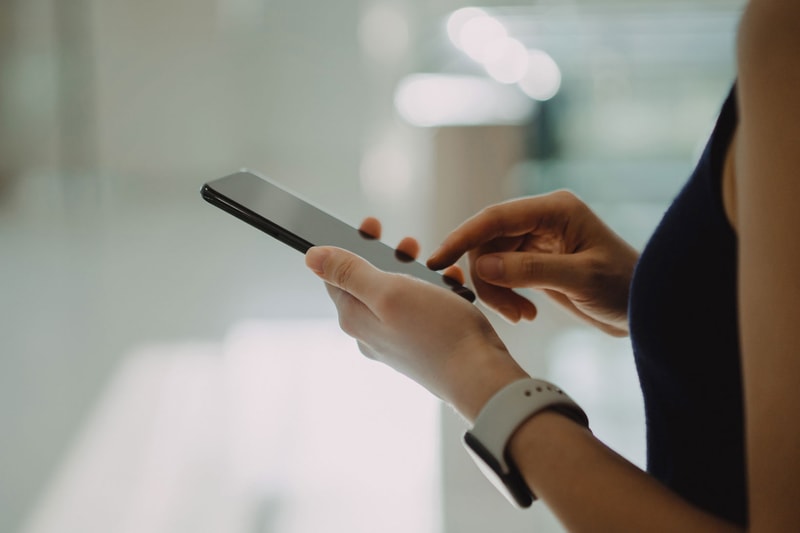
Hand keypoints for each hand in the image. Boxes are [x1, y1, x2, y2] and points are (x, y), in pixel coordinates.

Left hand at [305, 219, 528, 421]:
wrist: (480, 376)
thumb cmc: (438, 333)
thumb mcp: (389, 291)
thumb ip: (350, 273)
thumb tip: (311, 257)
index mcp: (355, 318)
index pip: (336, 275)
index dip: (349, 246)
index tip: (371, 225)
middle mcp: (370, 333)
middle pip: (367, 284)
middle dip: (387, 257)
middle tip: (408, 243)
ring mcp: (395, 342)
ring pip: (396, 295)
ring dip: (414, 273)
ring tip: (435, 264)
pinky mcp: (420, 348)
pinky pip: (420, 311)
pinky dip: (434, 293)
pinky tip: (452, 288)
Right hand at [427, 190, 638, 335]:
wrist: (645, 308)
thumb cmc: (624, 287)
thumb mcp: (580, 278)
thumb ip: (530, 270)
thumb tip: (481, 266)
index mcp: (555, 210)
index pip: (495, 217)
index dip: (462, 237)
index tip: (436, 260)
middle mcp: (542, 219)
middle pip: (488, 241)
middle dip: (488, 278)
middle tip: (508, 312)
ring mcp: (537, 240)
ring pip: (491, 261)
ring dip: (497, 292)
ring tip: (520, 316)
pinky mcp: (535, 260)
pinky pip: (502, 274)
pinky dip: (506, 296)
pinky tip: (526, 313)